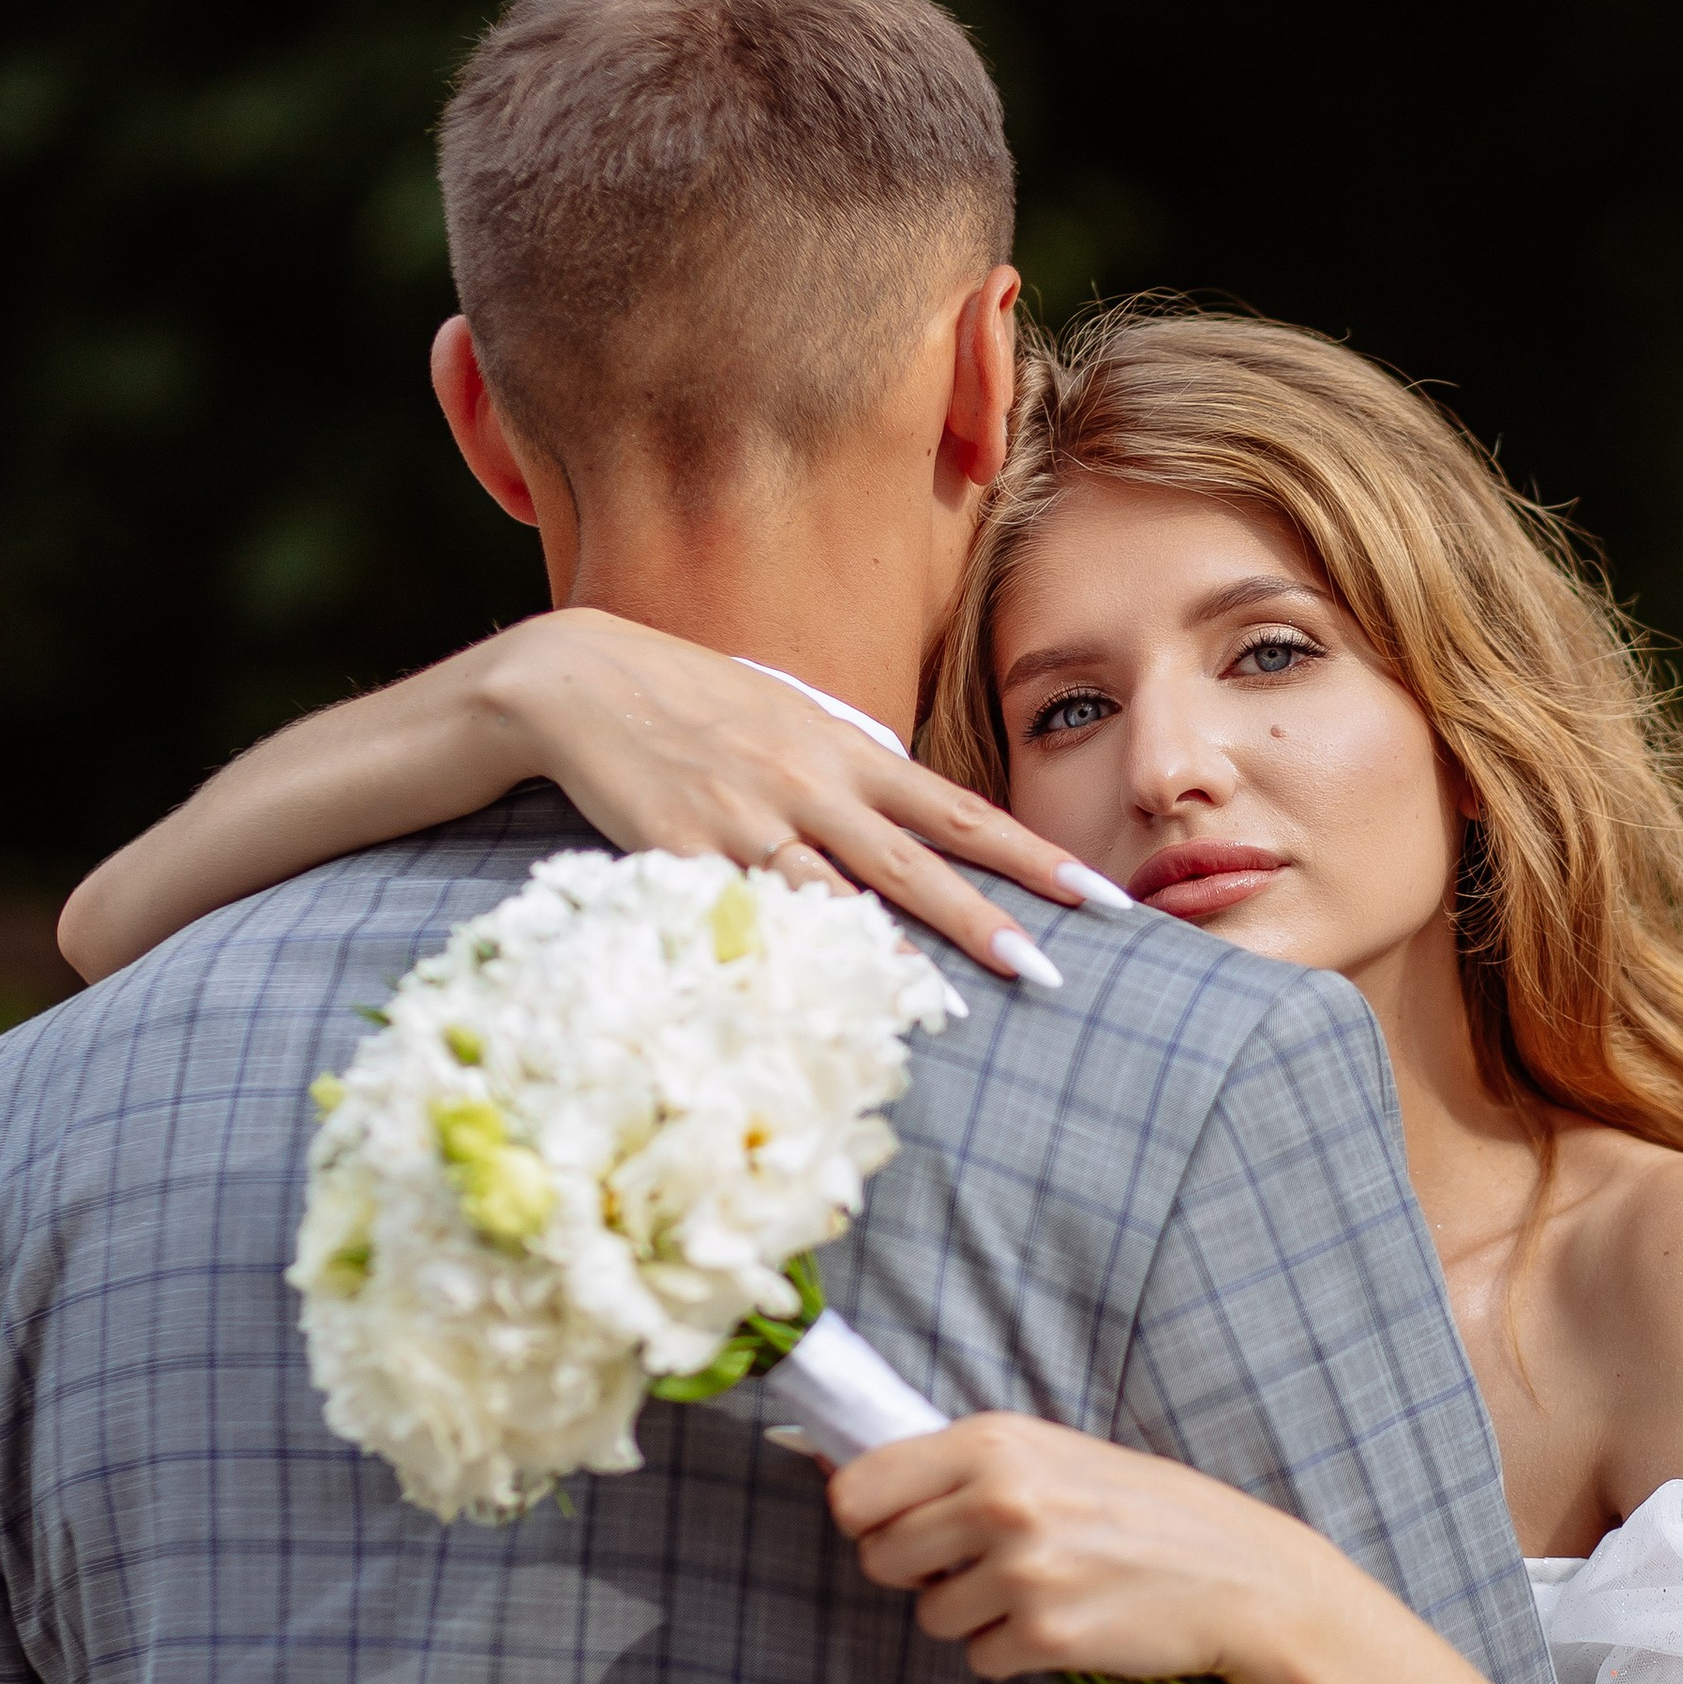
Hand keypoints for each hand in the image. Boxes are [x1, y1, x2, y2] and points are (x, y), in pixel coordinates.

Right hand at [482, 606, 1121, 980]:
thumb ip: (849, 770)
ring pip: (845, 894)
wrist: (583, 680)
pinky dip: (805, 951)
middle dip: (993, 917)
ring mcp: (754, 819)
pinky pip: (759, 911)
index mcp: (850, 753)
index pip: (962, 810)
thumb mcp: (788, 720)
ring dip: (907, 951)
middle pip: (922, 860)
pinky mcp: (691, 849)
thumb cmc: (694, 703)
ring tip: (963, 1003)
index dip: (1035, 855)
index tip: (1099, 895)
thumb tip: (904, 811)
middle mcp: (816, 785)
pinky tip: (840, 988)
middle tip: (1057, 972)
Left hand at [829, 1415, 1364, 1683]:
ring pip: (929, 1615)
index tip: (895, 1527)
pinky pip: (980, 1660)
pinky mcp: (1046, 1637)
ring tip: (1039, 1589)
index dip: (866, 1516)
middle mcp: (1001, 1499)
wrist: (1243, 1576)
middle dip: (917, 1571)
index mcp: (994, 1441)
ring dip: (971, 1615)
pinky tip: (1066, 1622)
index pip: (858, 1488)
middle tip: (977, 1565)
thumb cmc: (1144, 1510)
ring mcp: (1024, 1570)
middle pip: (879, 1557)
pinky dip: (1013, 1653)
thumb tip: (836, 1468)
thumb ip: (960, 1464)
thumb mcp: (1052, 1455)